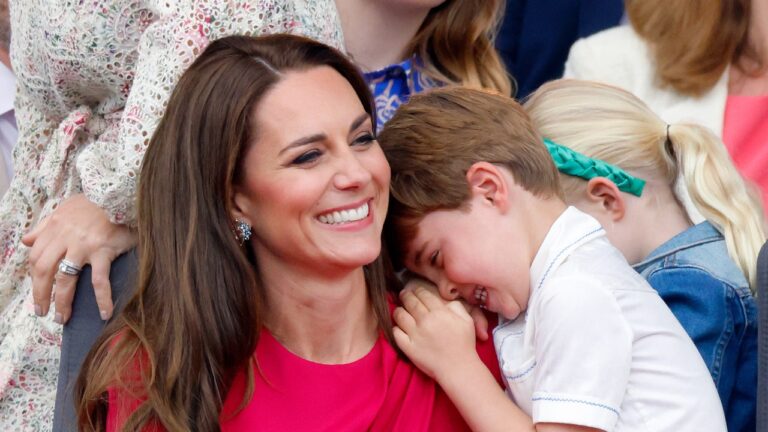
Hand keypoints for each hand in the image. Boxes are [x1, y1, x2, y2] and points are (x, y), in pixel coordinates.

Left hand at [22, 194, 135, 323]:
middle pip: (44, 271)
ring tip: (63, 318)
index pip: (36, 257)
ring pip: (65, 279)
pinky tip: (105, 313)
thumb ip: (45, 226)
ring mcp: (83, 246)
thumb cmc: (96, 203)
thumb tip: (26, 240)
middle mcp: (65, 237)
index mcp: (54, 227)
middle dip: (41, 295)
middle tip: (43, 312)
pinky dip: (102, 299)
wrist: (121, 194)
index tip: (38, 292)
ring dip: (62, 302)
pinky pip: (99, 280)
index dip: (34, 278)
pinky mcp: (103, 251)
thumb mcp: (65, 209)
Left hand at [402, 278, 489, 340]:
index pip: (423, 294)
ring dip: (398, 310)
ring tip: (400, 309)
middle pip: (410, 301)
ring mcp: (415, 334)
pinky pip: (395, 332)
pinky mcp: (408, 347)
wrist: (458, 369)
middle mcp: (426, 321)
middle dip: (405, 295)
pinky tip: (399, 326)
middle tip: (403, 294)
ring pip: (399, 315)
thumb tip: (444, 299)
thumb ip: (456, 306)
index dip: (417, 290)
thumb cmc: (464, 344)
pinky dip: (395, 327)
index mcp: (440, 313)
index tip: (414, 290)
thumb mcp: (467, 320)